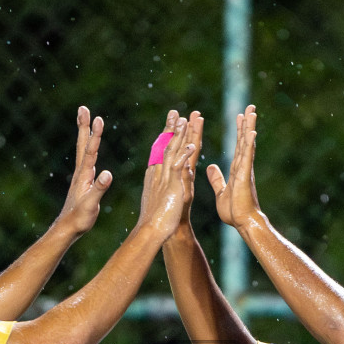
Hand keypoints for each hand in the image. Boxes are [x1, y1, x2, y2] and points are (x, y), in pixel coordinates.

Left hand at [55, 106, 112, 235]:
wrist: (68, 228)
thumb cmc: (79, 219)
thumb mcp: (91, 205)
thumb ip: (99, 189)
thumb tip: (108, 173)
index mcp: (84, 175)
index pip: (91, 151)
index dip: (95, 135)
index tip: (98, 118)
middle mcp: (81, 172)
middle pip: (83, 144)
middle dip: (84, 126)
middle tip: (83, 108)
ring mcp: (81, 176)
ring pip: (84, 150)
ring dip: (86, 134)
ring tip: (87, 120)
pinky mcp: (83, 181)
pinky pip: (87, 159)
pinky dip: (89, 148)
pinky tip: (91, 149)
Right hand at [136, 113, 196, 240]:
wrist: (153, 232)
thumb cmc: (158, 219)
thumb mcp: (164, 197)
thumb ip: (169, 184)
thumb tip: (175, 177)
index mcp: (157, 175)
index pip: (163, 151)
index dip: (168, 135)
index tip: (172, 122)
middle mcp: (158, 173)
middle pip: (165, 146)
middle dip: (171, 128)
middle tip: (175, 112)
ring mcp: (164, 179)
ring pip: (171, 152)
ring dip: (178, 136)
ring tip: (184, 120)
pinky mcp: (172, 187)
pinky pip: (178, 168)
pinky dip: (184, 156)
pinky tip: (191, 145)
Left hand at [207, 104, 262, 228]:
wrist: (243, 223)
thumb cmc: (234, 212)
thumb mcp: (221, 192)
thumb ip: (217, 179)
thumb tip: (210, 167)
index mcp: (237, 170)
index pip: (238, 146)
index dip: (239, 131)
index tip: (240, 117)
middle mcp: (243, 166)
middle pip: (244, 140)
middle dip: (247, 123)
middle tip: (250, 107)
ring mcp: (245, 170)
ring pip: (247, 144)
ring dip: (249, 127)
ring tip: (252, 112)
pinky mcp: (244, 176)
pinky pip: (247, 157)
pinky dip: (249, 144)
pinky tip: (251, 132)